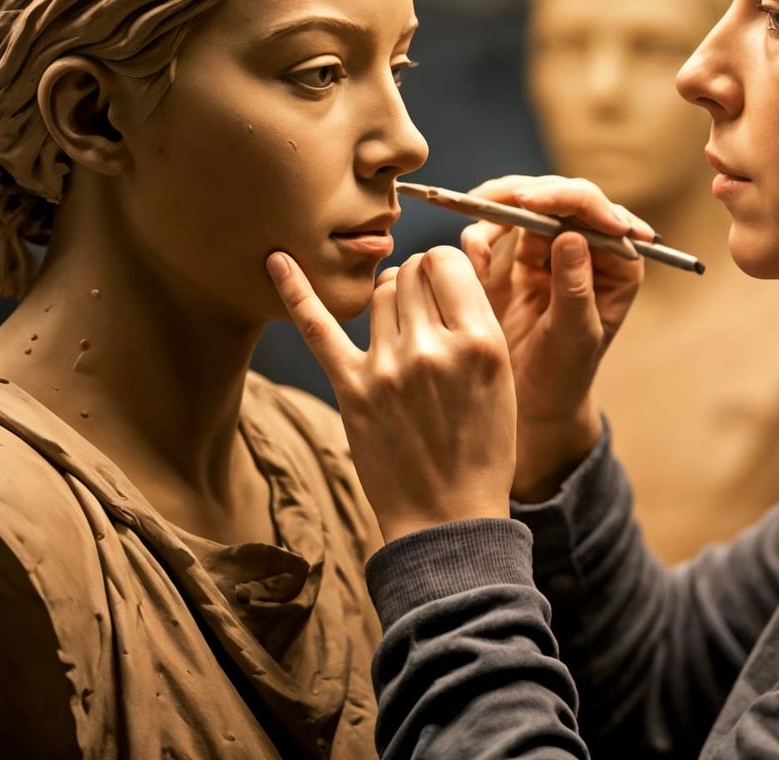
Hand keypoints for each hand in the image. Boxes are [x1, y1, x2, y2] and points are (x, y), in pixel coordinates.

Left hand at [267, 246, 517, 541]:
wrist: (449, 518)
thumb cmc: (482, 447)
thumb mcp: (502, 376)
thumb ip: (474, 321)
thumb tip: (434, 273)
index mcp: (480, 341)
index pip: (446, 259)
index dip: (442, 267)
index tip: (443, 287)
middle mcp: (432, 348)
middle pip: (409, 272)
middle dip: (416, 283)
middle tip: (423, 316)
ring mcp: (388, 368)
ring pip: (378, 293)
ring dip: (387, 300)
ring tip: (400, 333)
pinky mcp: (352, 390)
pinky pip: (318, 329)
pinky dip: (295, 291)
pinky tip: (276, 261)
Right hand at [459, 175, 649, 500]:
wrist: (529, 402)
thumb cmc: (564, 376)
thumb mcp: (574, 339)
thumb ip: (574, 289)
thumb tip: (571, 236)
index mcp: (620, 263)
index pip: (601, 214)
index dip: (570, 199)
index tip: (533, 203)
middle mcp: (589, 247)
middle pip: (562, 198)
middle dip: (525, 194)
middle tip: (493, 202)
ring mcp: (551, 249)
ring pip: (526, 203)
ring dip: (497, 207)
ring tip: (476, 233)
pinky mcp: (516, 258)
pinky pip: (497, 228)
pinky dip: (480, 233)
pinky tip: (475, 259)